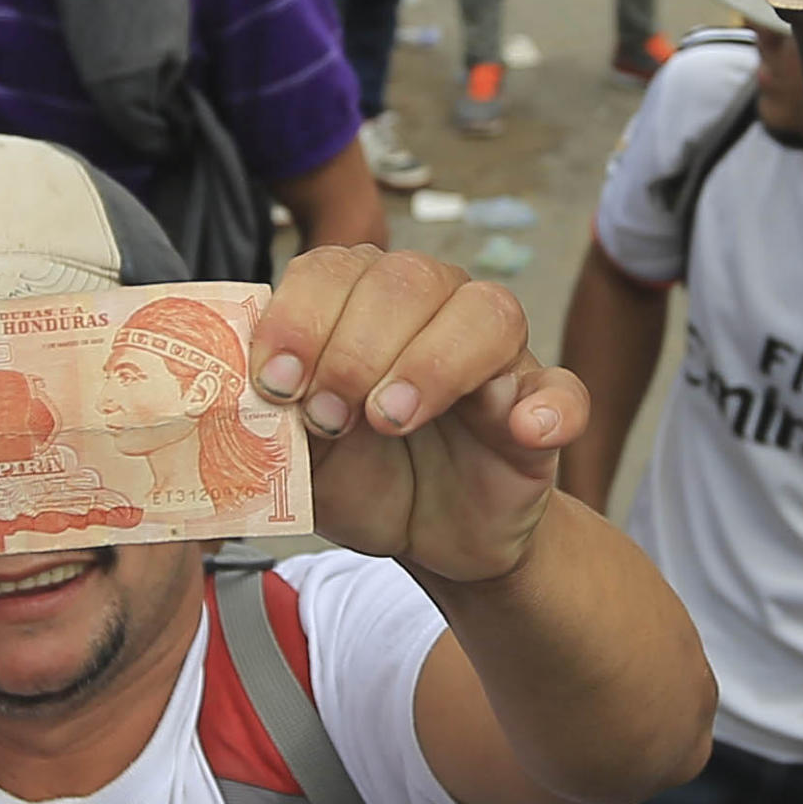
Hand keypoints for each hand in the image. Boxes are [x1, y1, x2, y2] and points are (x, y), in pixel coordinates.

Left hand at [259, 246, 587, 586]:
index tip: (274, 383)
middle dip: (355, 348)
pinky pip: (564, 390)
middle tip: (326, 419)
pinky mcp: (542, 407)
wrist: (429, 536)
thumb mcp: (300, 455)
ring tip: (393, 420)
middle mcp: (434, 308)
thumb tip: (238, 400)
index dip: (301, 316)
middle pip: (407, 279)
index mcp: (363, 303)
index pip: (334, 267)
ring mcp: (496, 355)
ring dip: (432, 363)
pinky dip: (549, 406)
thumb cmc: (364, 474)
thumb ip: (272, 420)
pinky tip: (524, 429)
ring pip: (486, 312)